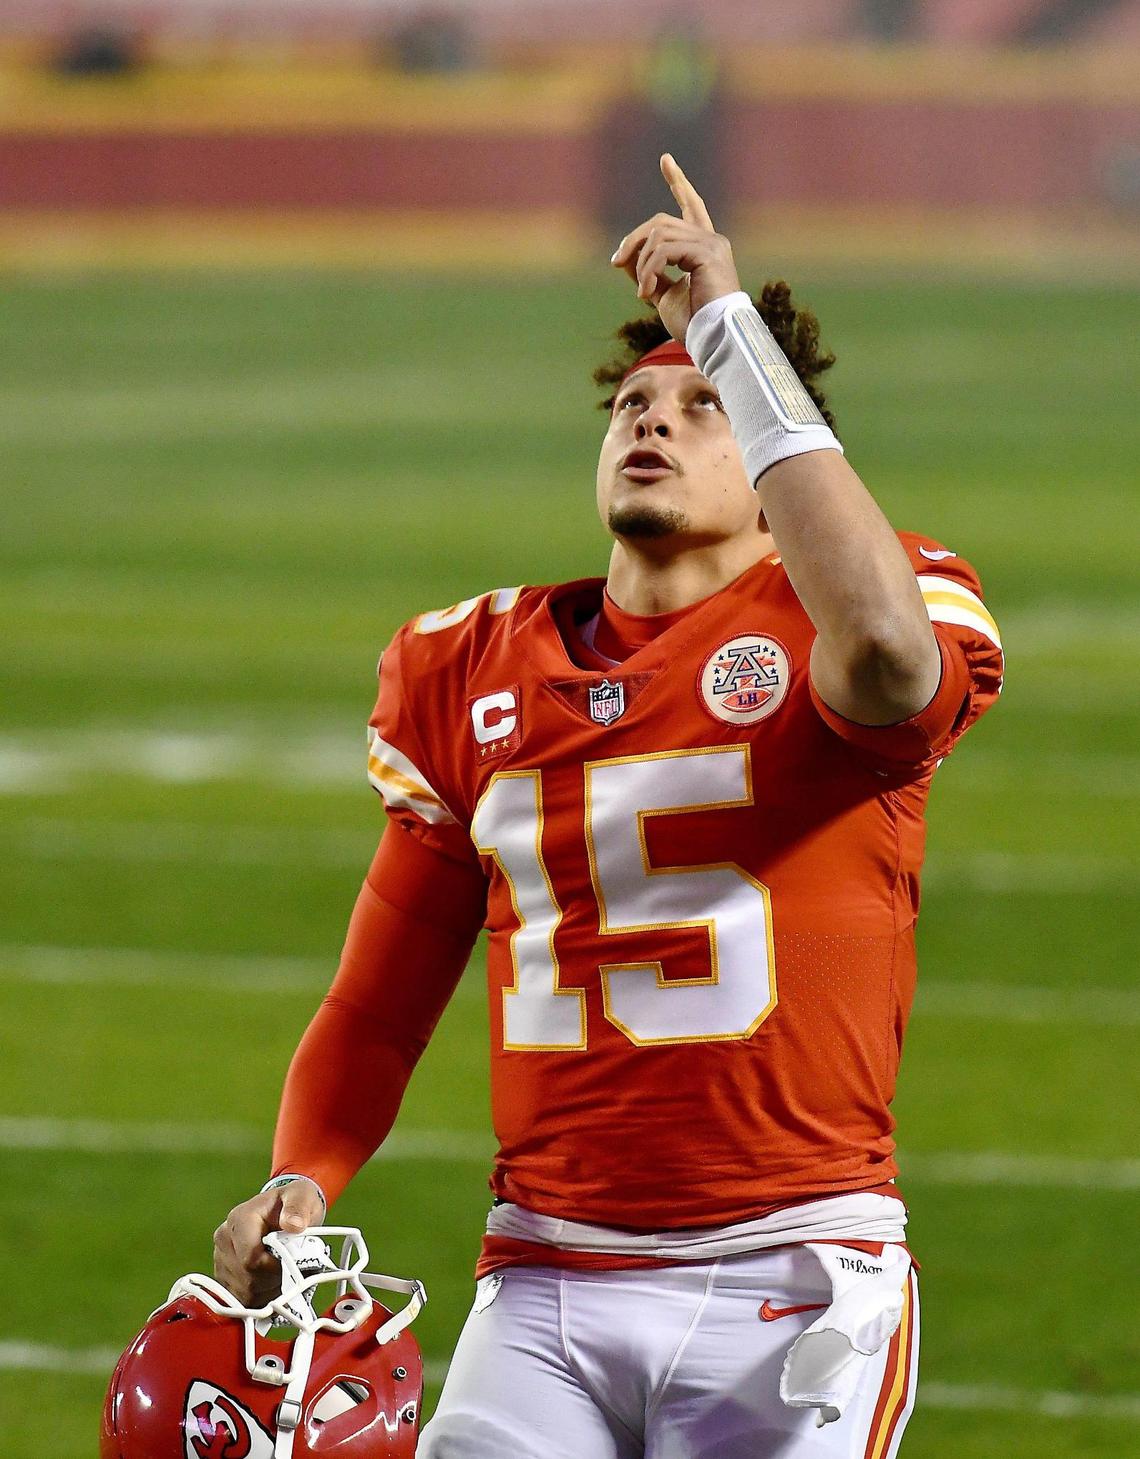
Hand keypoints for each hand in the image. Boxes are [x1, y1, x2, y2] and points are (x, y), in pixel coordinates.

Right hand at [212, 1178, 325, 1306]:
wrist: (285, 1210)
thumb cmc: (292, 1203)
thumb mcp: (302, 1196)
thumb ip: (299, 1208)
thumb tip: (295, 1225)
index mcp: (239, 1219)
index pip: (250, 1258)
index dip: (275, 1268)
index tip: (293, 1264)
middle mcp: (225, 1240)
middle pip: (248, 1279)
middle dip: (275, 1279)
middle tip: (292, 1266)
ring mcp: (222, 1260)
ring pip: (245, 1293)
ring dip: (270, 1289)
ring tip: (283, 1270)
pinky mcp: (225, 1277)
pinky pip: (243, 1299)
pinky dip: (262, 1297)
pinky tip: (273, 1281)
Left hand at [610, 154, 740, 342]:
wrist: (713, 340)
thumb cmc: (693, 324)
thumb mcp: (663, 295)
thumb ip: (648, 273)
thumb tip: (624, 258)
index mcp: (704, 247)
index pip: (690, 206)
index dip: (678, 182)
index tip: (665, 160)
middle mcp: (711, 240)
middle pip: (661, 222)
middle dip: (634, 240)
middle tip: (616, 262)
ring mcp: (711, 244)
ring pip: (659, 235)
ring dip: (641, 264)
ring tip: (642, 293)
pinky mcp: (708, 253)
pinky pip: (665, 251)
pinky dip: (649, 271)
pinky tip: (646, 294)